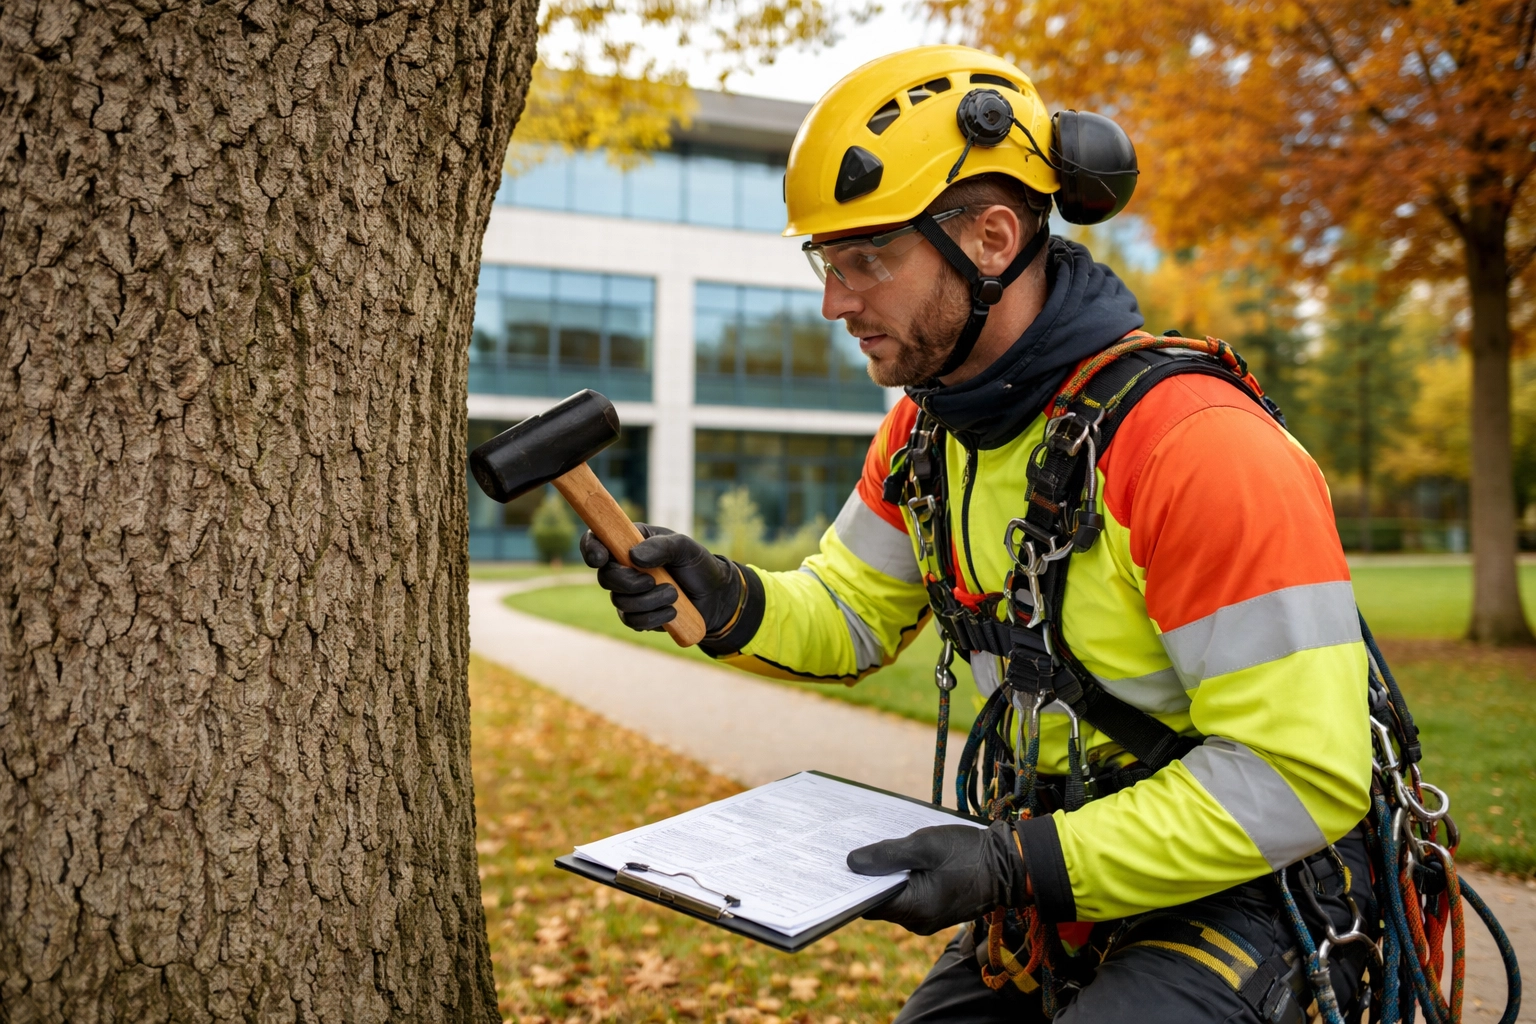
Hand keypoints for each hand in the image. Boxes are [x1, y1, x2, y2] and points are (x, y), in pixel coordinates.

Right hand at [580, 525, 744, 634]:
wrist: (714, 596)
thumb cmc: (698, 565)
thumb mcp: (685, 547)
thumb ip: (661, 547)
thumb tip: (633, 557)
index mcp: (630, 542)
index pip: (597, 540)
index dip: (591, 549)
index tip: (601, 558)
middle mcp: (624, 567)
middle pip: (605, 577)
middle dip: (629, 582)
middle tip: (653, 580)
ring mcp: (628, 592)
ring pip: (620, 602)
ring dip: (650, 600)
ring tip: (674, 594)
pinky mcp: (636, 614)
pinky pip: (632, 620)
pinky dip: (654, 617)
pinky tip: (673, 611)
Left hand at [847, 821, 1029, 934]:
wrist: (1010, 865)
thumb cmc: (969, 853)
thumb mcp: (925, 846)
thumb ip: (888, 855)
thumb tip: (851, 863)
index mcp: (913, 910)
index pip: (868, 904)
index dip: (850, 886)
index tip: (834, 865)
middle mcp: (917, 921)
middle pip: (878, 902)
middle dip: (865, 879)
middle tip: (846, 850)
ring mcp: (927, 918)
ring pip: (893, 898)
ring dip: (884, 877)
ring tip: (871, 848)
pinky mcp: (935, 908)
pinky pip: (908, 895)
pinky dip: (899, 879)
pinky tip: (896, 857)